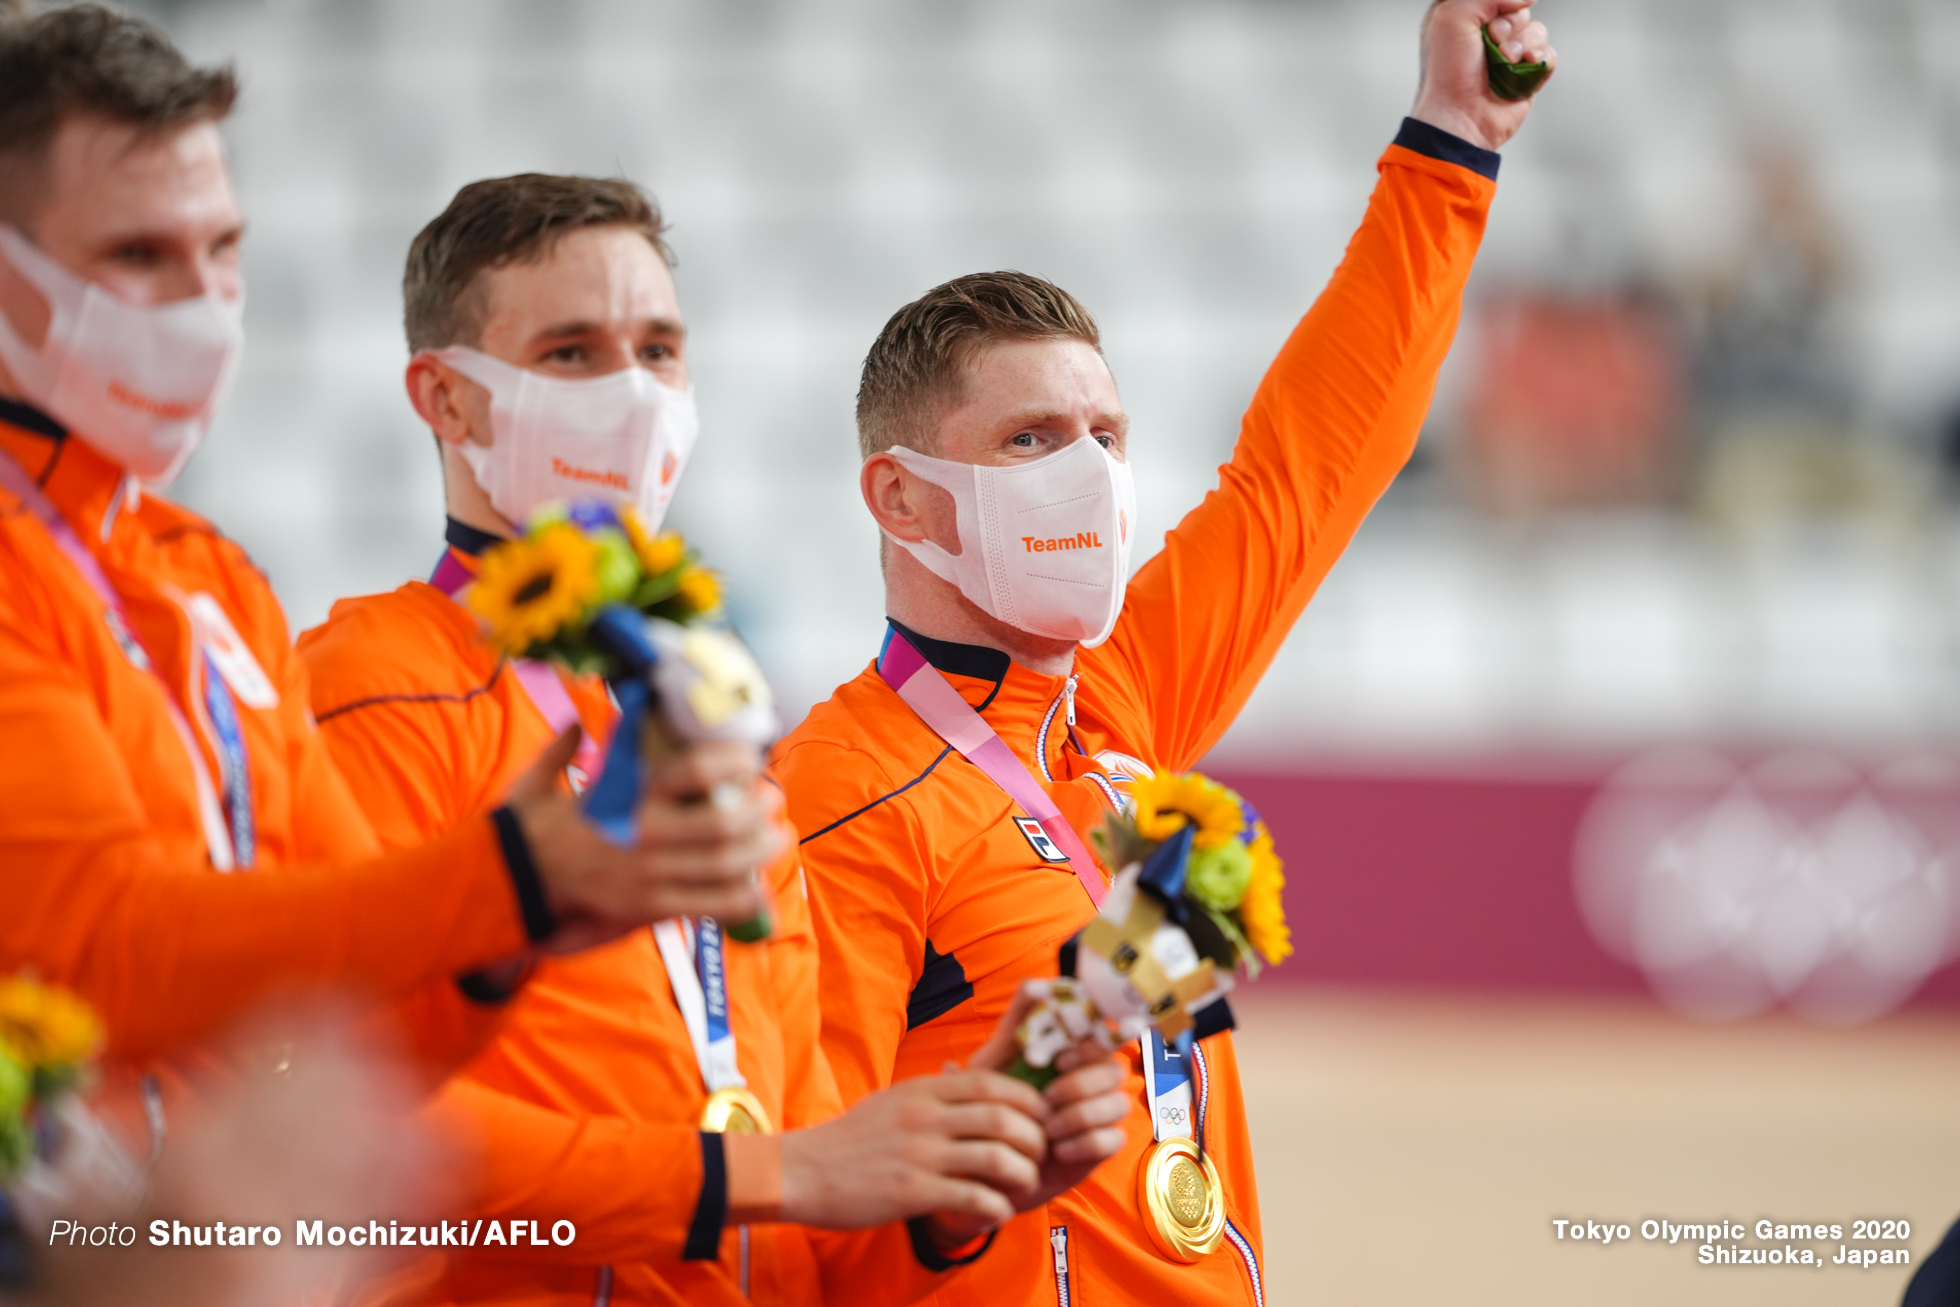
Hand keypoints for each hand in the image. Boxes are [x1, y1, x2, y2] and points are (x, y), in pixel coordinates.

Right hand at [506, 728, 778, 952]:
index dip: (733, 762)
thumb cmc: (527, 833)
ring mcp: (650, 875)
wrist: (507, 886)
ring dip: (761, 851)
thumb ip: (559, 752)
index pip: (695, 770)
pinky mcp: (649, 908)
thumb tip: (575, 725)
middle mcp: (645, 835)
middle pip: (725, 822)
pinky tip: (762, 892)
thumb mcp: (536, 784)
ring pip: (726, 864)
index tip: (750, 760)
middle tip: (772, 801)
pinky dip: (744, 900)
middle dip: (759, 810)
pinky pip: (710, 906)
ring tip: (777, 838)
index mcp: (627, 798)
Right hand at [776, 1068, 1050, 1230]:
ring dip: (1023, 1175)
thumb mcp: (894, 1098)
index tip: (1039, 1118)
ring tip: (1023, 1185)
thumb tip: (967, 1081)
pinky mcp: (912, 1192)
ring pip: (998, 1159)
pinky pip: (975, 1198)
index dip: (1028, 1100)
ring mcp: (920, 1154)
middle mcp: (925, 1116)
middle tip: (1038, 1155)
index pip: (993, 1083)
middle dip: (1035, 1139)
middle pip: (1005, 1119)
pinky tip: (998, 1212)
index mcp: (923, 1089)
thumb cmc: (852, 1138)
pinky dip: (998, 1207)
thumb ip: (933, 1091)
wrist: (803, 1171)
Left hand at [925, 982, 1132, 1246]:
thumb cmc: (986, 1108)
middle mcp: (1087, 1082)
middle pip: (1115, 1068)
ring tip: (1048, 1129)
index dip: (1090, 1043)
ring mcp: (1095, 1116)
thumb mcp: (991, 1063)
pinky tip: (1058, 1150)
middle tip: (1050, 1098)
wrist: (979, 1164)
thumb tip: (1033, 985)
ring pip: (1119, 1103)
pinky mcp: (1097, 1149)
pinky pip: (1114, 1139)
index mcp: (1068, 1056)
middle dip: (1084, 1083)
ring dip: (1083, 1114)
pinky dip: (1088, 1142)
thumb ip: (1013, 1025)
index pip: (1101, 1035)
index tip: (1060, 1057)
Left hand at [1412, 0, 1555, 151]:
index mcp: (1464, 17)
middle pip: (1520, 9)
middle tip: (1491, 40)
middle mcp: (1487, 35)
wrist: (1458, 116)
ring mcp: (1508, 56)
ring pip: (1537, 30)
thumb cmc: (1447, 71)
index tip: (1489, 19)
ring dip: (1521, 43)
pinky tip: (1521, 68)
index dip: (1496, 3)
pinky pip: (1547, 54)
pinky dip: (1537, 59)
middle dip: (1508, 23)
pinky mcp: (1526, 76)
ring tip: (1503, 61)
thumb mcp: (1453, 15)